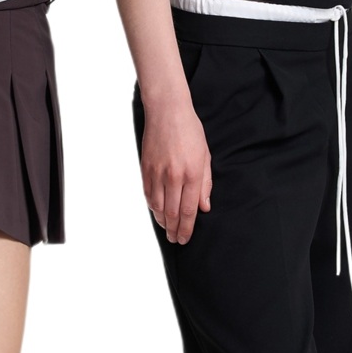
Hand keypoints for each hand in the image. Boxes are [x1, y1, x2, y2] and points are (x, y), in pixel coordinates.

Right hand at [141, 97, 211, 243]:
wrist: (167, 111)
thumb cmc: (190, 131)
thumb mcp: (205, 156)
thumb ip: (205, 183)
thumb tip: (203, 207)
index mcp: (192, 173)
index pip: (188, 210)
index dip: (187, 228)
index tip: (185, 239)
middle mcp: (174, 176)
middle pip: (172, 212)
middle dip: (174, 230)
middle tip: (175, 240)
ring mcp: (158, 173)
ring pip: (158, 206)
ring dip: (162, 221)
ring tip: (167, 229)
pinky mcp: (146, 169)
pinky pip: (148, 194)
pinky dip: (152, 207)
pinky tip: (157, 212)